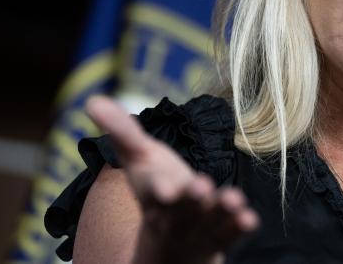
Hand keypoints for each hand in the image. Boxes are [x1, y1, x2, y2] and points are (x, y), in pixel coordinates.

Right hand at [84, 95, 258, 263]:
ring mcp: (199, 227)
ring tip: (234, 199)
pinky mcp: (221, 235)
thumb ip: (121, 132)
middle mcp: (176, 214)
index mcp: (154, 194)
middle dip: (192, 198)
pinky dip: (239, 227)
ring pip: (209, 221)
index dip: (159, 188)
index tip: (163, 188)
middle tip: (201, 186)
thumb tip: (92, 100)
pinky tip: (250, 219)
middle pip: (183, 208)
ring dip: (221, 210)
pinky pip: (230, 234)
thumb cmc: (156, 187)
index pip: (153, 191)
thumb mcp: (138, 159)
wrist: (171, 242)